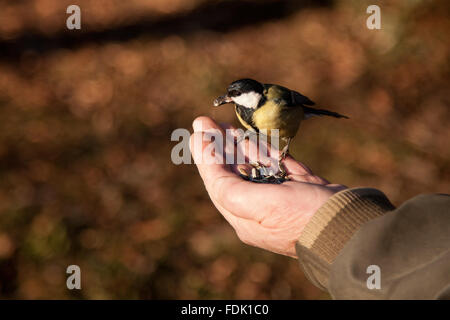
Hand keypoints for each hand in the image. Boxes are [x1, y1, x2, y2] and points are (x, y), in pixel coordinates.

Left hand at [190, 116, 345, 257]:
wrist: (353, 227)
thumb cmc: (303, 217)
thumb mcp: (256, 204)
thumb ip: (226, 185)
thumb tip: (205, 157)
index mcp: (245, 217)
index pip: (218, 181)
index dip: (206, 154)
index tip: (199, 128)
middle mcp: (260, 209)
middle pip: (234, 172)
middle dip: (222, 147)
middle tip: (210, 122)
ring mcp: (282, 198)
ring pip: (256, 167)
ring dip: (242, 146)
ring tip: (230, 127)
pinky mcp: (302, 188)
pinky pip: (278, 166)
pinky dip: (267, 151)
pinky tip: (256, 139)